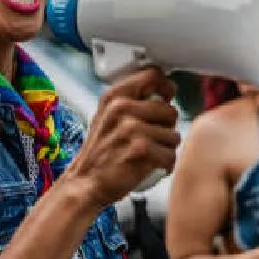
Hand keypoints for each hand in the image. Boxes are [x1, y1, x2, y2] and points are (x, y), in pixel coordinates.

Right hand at [73, 68, 179, 206]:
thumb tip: (164, 93)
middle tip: (151, 139)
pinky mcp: (140, 149)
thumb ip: (130, 102)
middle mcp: (121, 108)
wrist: (85, 183)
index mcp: (114, 96)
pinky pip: (171, 154)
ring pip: (173, 135)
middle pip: (170, 110)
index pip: (153, 75)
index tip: (166, 98)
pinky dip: (165, 164)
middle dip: (166, 128)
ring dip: (166, 148)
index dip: (166, 87)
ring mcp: (131, 128)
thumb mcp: (106, 117)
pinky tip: (152, 166)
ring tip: (149, 154)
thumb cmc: (99, 154)